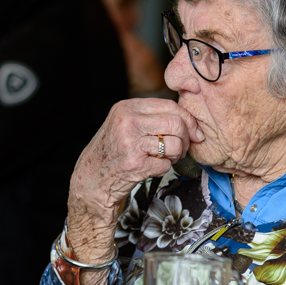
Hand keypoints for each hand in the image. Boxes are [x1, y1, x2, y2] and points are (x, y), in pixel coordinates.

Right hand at [65, 98, 199, 264]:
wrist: (91, 179)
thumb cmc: (112, 151)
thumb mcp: (123, 123)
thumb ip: (149, 116)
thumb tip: (187, 118)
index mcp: (126, 108)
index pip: (170, 105)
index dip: (188, 119)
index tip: (194, 132)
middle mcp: (128, 122)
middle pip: (176, 123)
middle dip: (186, 138)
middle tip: (183, 148)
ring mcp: (131, 144)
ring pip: (174, 144)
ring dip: (176, 155)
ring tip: (166, 158)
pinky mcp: (135, 165)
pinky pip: (166, 165)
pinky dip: (164, 168)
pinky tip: (152, 168)